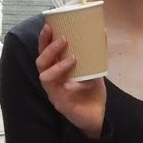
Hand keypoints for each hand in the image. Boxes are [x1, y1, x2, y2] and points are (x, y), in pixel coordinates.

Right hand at [36, 23, 105, 138]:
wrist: (98, 117)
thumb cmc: (92, 93)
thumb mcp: (94, 70)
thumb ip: (95, 55)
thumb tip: (101, 32)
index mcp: (57, 70)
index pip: (45, 52)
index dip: (44, 39)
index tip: (49, 25)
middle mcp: (52, 80)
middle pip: (40, 61)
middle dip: (48, 47)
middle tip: (63, 38)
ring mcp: (53, 91)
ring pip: (44, 74)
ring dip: (56, 63)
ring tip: (73, 57)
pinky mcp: (59, 102)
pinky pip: (56, 88)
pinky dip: (65, 77)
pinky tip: (77, 72)